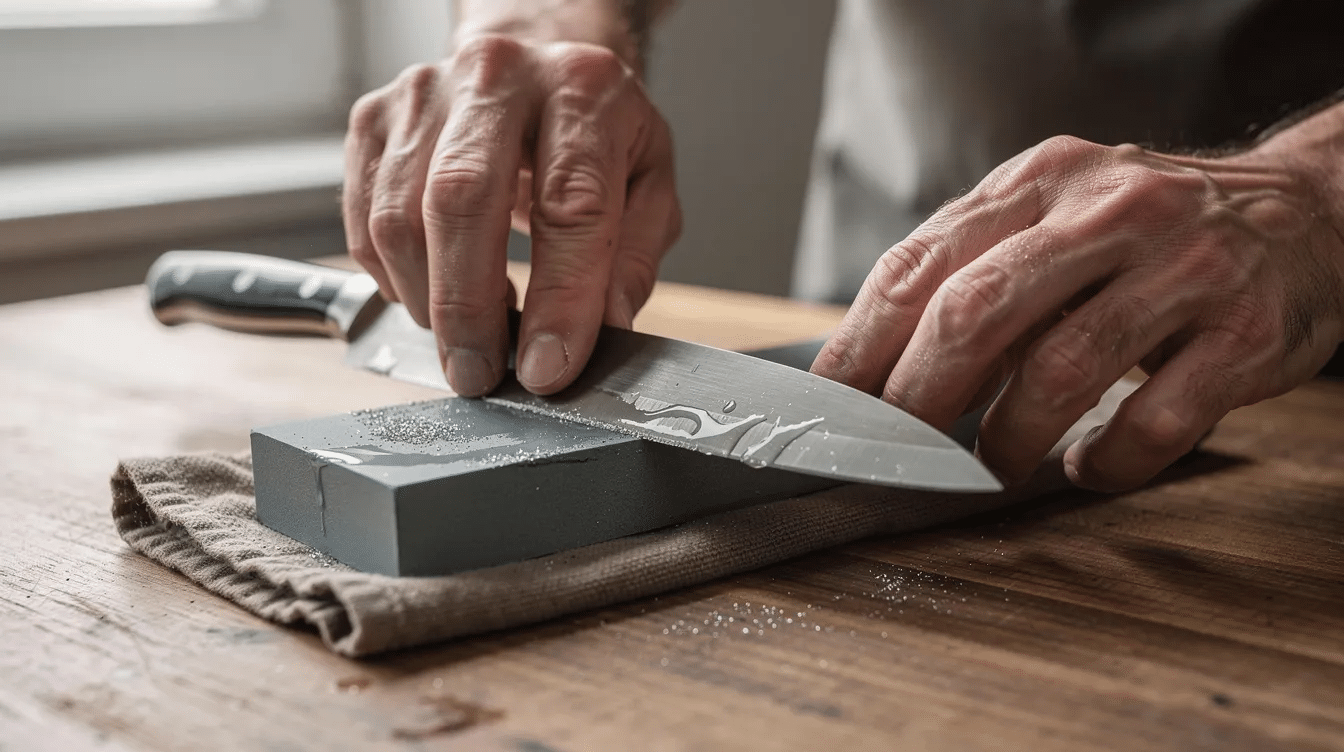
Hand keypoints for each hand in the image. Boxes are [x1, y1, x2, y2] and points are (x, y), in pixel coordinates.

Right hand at [343, 35, 680, 396]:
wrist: (535, 62)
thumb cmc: (594, 132)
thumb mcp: (648, 183)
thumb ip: (632, 258)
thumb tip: (603, 330)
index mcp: (583, 90)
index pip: (569, 205)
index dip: (559, 300)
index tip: (548, 369)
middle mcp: (498, 77)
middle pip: (461, 201)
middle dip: (468, 310)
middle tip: (479, 375)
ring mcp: (424, 94)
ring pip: (398, 218)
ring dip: (428, 300)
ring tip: (467, 333)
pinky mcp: (374, 121)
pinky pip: (363, 223)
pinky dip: (393, 279)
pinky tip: (432, 290)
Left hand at [813, 134, 1343, 491]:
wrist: (1306, 212)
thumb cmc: (1145, 232)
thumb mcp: (1053, 216)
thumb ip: (972, 271)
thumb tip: (872, 367)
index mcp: (1038, 182)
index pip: (918, 265)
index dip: (860, 345)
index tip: (827, 407)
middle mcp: (1106, 213)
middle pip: (976, 313)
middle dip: (917, 399)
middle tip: (896, 450)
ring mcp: (1181, 269)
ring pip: (1060, 371)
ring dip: (1008, 439)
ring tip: (993, 465)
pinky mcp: (1244, 332)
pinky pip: (1155, 420)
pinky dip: (1107, 461)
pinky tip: (1087, 466)